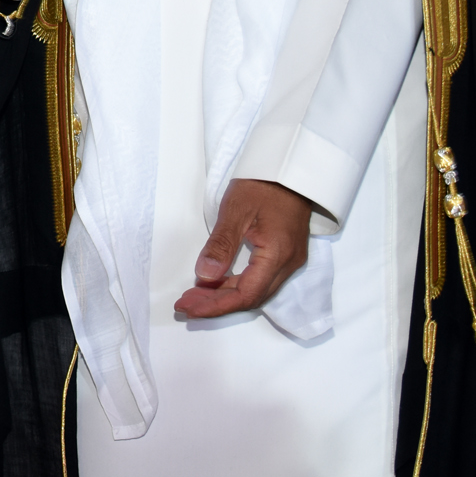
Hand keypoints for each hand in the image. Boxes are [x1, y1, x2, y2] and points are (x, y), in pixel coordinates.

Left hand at [174, 178, 312, 318]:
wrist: (290, 169)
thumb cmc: (264, 184)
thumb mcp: (235, 211)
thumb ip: (221, 245)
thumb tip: (204, 276)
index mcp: (278, 254)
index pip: (245, 295)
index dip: (215, 305)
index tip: (189, 307)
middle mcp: (288, 264)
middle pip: (251, 298)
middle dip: (216, 304)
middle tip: (185, 304)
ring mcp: (290, 260)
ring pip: (256, 291)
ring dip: (225, 295)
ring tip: (195, 296)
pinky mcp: (286, 255)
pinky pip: (261, 280)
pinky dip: (237, 284)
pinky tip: (217, 282)